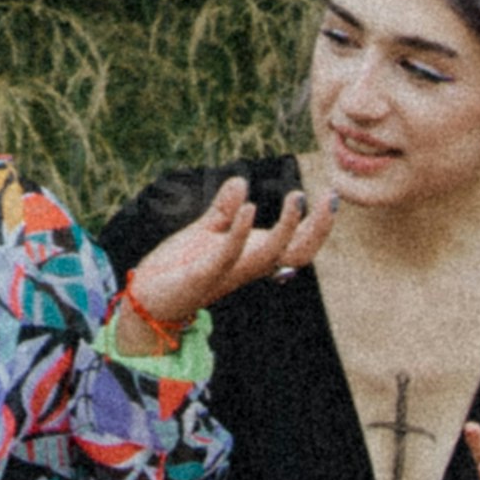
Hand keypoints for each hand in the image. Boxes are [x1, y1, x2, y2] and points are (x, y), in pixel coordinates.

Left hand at [117, 172, 340, 331]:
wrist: (147, 297)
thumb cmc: (179, 268)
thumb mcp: (205, 231)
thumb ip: (225, 210)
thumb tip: (242, 181)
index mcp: (252, 256)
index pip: (298, 246)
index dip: (319, 225)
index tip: (332, 196)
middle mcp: (247, 266)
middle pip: (297, 254)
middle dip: (317, 228)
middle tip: (331, 198)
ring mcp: (228, 272)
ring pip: (271, 256)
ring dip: (288, 228)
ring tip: (297, 196)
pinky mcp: (203, 274)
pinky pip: (228, 254)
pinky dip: (241, 232)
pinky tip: (250, 207)